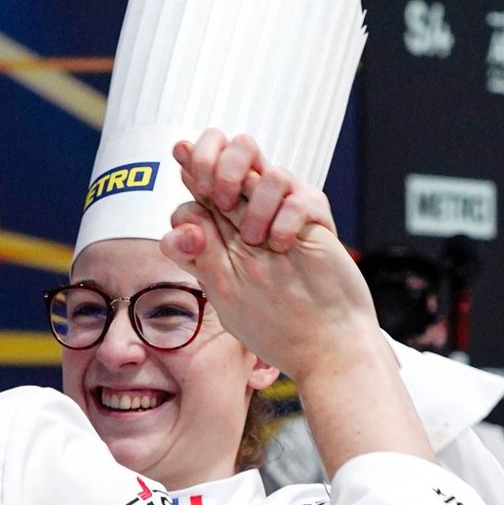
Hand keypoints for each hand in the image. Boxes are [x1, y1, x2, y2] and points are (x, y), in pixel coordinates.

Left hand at [160, 129, 382, 382]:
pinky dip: (286, 220)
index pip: (202, 182)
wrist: (325, 345)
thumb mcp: (225, 291)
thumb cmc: (274, 324)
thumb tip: (177, 228)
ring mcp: (287, 214)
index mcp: (226, 229)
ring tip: (259, 241)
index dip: (193, 171)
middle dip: (219, 168)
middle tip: (223, 200)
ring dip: (256, 206)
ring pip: (267, 173)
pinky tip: (283, 246)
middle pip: (234, 159)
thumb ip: (200, 257)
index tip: (190, 181)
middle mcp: (255, 214)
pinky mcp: (317, 222)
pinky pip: (299, 197)